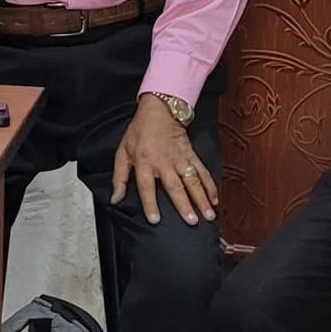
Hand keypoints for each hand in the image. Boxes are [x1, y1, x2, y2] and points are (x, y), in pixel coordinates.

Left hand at [111, 95, 216, 225]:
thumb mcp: (122, 152)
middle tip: (191, 221)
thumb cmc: (139, 132)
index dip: (150, 203)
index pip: (146, 187)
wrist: (159, 110)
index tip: (155, 220)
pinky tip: (215, 199)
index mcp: (144, 162)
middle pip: (175, 187)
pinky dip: (210, 185)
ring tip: (208, 215)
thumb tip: (115, 199)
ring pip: (192, 181)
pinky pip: (202, 171)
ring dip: (201, 199)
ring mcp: (179, 159)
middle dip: (184, 205)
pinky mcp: (191, 155)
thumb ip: (118, 177)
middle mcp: (163, 162)